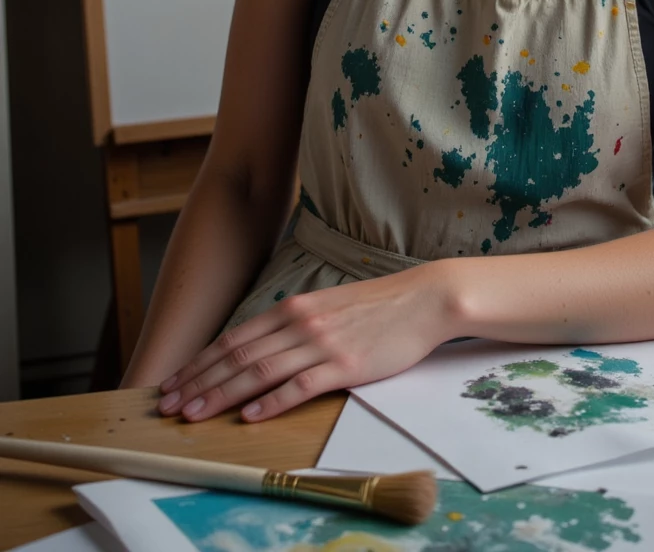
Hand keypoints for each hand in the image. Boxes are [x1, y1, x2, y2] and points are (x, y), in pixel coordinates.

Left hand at [157, 262, 456, 422]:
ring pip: (260, 371)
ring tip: (193, 414)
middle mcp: (300, 322)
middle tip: (168, 405)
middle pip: (238, 356)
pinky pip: (301, 385)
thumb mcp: (327, 307)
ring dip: (222, 394)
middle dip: (199, 381)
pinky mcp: (346, 364)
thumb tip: (261, 349)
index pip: (235, 338)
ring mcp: (322, 343)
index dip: (201, 362)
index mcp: (293, 307)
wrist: (424, 298)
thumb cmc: (378, 306)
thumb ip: (294, 325)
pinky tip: (251, 416)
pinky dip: (272, 402)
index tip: (174, 382)